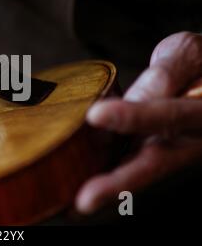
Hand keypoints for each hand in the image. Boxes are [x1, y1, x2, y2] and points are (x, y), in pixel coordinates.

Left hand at [76, 32, 201, 213]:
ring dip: (106, 190)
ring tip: (70, 204)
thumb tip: (146, 91)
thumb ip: (168, 72)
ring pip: (136, 173)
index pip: (170, 115)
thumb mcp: (188, 55)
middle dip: (117, 183)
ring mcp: (167, 149)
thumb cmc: (196, 64)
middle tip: (85, 199)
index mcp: (201, 113)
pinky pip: (125, 165)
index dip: (134, 116)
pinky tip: (75, 191)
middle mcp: (186, 140)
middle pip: (152, 164)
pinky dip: (103, 179)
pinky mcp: (149, 151)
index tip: (96, 114)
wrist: (200, 77)